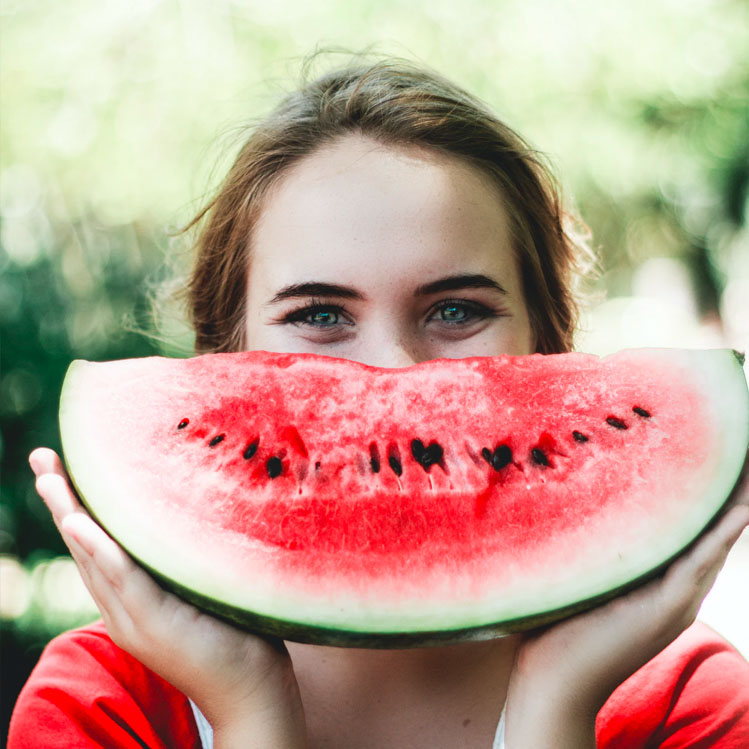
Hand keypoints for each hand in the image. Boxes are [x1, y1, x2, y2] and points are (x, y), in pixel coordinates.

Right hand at [30, 448, 307, 748]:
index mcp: (132, 599)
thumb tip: (194, 507)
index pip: (97, 546)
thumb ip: (184, 557)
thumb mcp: (201, 586)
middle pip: (84, 546)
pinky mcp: (154, 624)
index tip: (63, 467)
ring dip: (69, 515)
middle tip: (42, 458)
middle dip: (62, 501)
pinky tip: (80, 523)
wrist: (250, 688)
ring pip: (93, 559)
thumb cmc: (235, 631)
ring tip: (49, 478)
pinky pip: (122, 580)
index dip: (78, 506)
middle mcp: (123, 608)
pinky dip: (99, 550)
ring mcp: (134, 619)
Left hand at [505, 467, 748, 748]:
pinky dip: (721, 534)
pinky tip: (739, 508)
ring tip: (746, 465)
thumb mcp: (581, 572)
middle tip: (741, 452)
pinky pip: (700, 563)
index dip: (705, 494)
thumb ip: (591, 541)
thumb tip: (568, 492)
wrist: (552, 681)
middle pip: (710, 529)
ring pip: (713, 540)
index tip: (711, 454)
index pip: (690, 528)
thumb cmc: (554, 625)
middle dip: (727, 491)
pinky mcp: (666, 608)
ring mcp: (676, 600)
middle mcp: (675, 588)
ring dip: (733, 503)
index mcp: (657, 580)